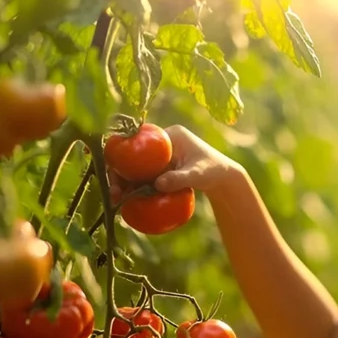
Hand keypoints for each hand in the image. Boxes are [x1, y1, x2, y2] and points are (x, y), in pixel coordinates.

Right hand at [108, 125, 242, 200]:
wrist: (224, 178)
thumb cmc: (214, 172)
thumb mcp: (198, 175)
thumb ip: (179, 179)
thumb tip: (158, 184)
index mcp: (168, 135)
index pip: (138, 141)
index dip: (122, 155)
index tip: (115, 172)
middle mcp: (161, 142)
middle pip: (132, 155)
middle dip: (118, 173)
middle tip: (114, 193)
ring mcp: (160, 155)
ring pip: (135, 168)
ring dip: (123, 182)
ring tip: (116, 200)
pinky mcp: (161, 168)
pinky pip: (143, 176)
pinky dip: (135, 187)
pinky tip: (127, 202)